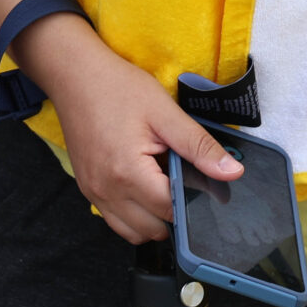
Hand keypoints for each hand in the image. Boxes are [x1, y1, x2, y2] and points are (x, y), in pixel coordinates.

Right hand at [22, 16, 243, 243]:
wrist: (75, 75)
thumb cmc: (118, 88)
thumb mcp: (164, 112)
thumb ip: (199, 146)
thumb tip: (232, 172)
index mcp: (128, 173)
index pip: (171, 209)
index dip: (191, 197)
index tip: (197, 178)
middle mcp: (106, 190)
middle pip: (153, 229)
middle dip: (172, 211)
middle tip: (177, 177)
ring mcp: (93, 192)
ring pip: (132, 232)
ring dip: (152, 219)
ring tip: (160, 183)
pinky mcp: (86, 188)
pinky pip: (114, 220)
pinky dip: (133, 214)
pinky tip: (142, 186)